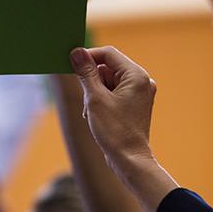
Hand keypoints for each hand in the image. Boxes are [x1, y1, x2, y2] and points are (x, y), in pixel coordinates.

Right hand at [70, 46, 179, 211]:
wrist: (129, 159)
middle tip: (86, 100)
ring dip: (94, 93)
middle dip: (91, 81)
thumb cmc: (114, 130)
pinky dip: (101, 100)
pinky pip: (113, 93)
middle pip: (108, 68)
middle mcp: (142, 81)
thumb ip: (85, 73)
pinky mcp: (134, 104)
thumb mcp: (94, 98)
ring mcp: (139, 93)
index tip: (70, 64)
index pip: (108, 54)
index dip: (88, 57)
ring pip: (108, 81)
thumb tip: (76, 52)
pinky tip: (96, 116)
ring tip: (92, 112)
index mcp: (136, 76)